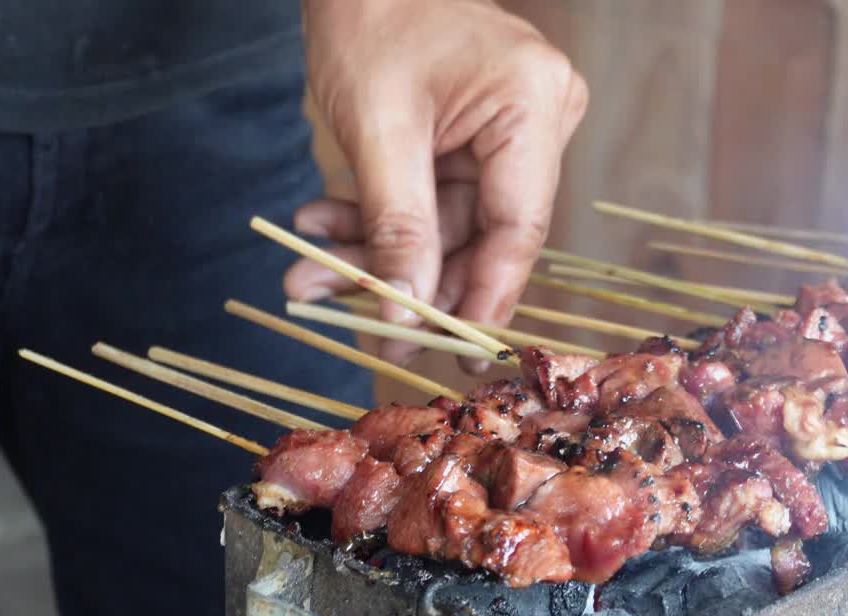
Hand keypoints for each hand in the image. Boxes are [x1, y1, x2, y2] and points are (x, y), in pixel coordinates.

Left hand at [285, 0, 588, 370]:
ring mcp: (513, 129)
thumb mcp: (376, 131)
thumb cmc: (367, 15)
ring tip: (308, 279)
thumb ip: (398, 229)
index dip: (480, 297)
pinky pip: (435, 199)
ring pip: (450, 224)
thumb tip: (406, 320)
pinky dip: (379, 220)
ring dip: (379, 253)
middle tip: (359, 329)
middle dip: (409, 279)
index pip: (519, 228)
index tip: (443, 350)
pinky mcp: (481, 137)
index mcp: (534, 106)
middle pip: (482, 234)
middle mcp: (540, 119)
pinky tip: (322, 230)